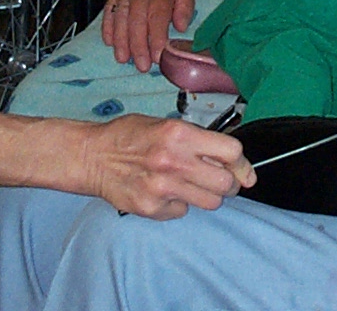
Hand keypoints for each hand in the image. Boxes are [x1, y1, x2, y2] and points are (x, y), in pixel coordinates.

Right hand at [85, 114, 253, 217]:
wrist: (92, 157)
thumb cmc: (128, 136)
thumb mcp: (166, 124)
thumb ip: (197, 139)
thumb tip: (230, 157)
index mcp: (179, 134)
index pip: (230, 152)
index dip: (241, 163)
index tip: (244, 170)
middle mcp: (173, 162)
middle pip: (226, 183)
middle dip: (230, 183)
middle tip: (223, 180)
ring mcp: (162, 188)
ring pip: (210, 202)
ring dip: (208, 195)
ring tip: (192, 185)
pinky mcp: (152, 208)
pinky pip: (183, 212)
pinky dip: (180, 204)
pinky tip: (166, 192)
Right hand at [102, 0, 204, 71]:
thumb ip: (185, 4)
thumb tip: (180, 27)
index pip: (157, 19)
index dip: (155, 40)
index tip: (156, 58)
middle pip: (136, 23)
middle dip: (137, 47)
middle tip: (139, 66)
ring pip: (120, 17)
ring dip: (120, 40)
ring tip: (122, 58)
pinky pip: (110, 6)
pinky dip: (107, 24)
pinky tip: (108, 40)